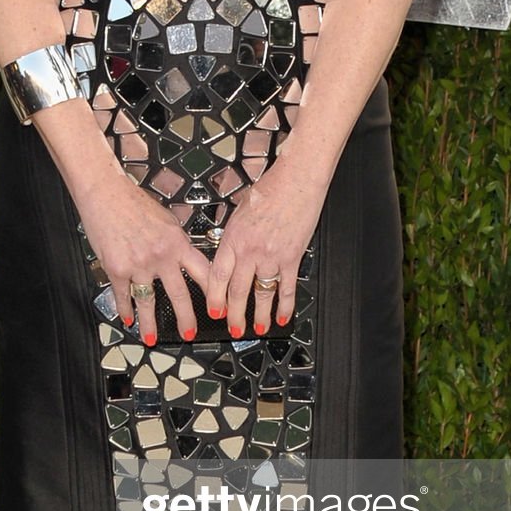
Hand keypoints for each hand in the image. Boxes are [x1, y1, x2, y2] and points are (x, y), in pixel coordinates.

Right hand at [75, 166, 213, 344]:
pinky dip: (124, 310)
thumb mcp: (167, 220)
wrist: (106, 193)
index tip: (220, 309)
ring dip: (150, 324)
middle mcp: (162, 256)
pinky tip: (127, 319)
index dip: (214, 294)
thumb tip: (185, 258)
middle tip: (190, 334)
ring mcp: (139, 264)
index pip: (204, 273)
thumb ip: (177, 242)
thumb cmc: (135, 203)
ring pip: (148, 302)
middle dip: (187, 319)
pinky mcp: (117, 268)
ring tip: (152, 339)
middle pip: (180, 295)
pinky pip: (122, 295)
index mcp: (178, 243)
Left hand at [206, 161, 325, 337]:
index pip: (218, 276)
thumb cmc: (268, 190)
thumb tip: (228, 255)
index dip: (214, 298)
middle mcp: (250, 250)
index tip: (214, 312)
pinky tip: (282, 316)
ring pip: (262, 293)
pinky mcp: (292, 257)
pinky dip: (285, 305)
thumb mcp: (238, 213)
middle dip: (234, 314)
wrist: (296, 181)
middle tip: (234, 328)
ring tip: (257, 329)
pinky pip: (287, 287)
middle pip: (238, 290)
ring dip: (259, 315)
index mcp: (233, 238)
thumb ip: (232, 237)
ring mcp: (272, 256)